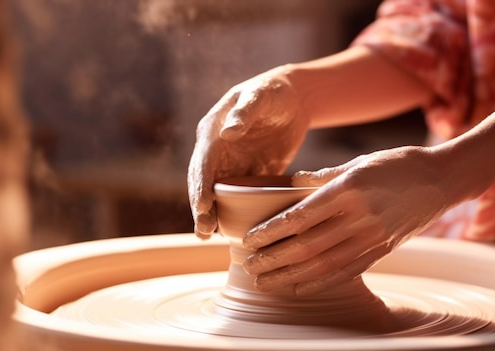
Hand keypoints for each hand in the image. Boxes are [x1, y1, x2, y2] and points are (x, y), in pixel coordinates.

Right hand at [188, 66, 310, 238]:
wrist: (294, 98)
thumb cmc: (272, 92)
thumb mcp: (259, 97)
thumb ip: (244, 112)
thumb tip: (228, 132)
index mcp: (213, 133)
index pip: (202, 163)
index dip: (200, 185)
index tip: (203, 206)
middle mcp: (218, 152)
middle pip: (205, 184)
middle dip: (202, 208)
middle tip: (204, 232)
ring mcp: (234, 165)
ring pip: (219, 194)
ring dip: (214, 214)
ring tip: (211, 237)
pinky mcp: (251, 173)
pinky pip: (242, 196)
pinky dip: (237, 212)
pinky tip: (237, 230)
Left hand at [242, 146, 456, 294]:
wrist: (441, 180)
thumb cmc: (396, 164)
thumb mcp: (358, 162)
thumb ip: (323, 176)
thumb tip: (292, 184)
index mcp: (348, 189)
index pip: (300, 216)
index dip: (272, 231)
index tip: (250, 240)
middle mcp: (359, 216)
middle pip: (306, 245)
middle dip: (273, 259)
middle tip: (248, 266)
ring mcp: (372, 237)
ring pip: (323, 264)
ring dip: (289, 276)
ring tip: (265, 282)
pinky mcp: (382, 250)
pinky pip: (346, 271)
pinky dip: (319, 282)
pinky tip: (298, 287)